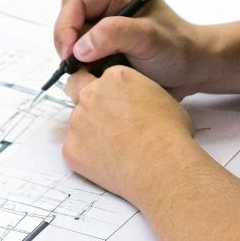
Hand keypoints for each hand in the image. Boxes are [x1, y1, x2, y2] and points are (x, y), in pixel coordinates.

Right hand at [53, 0, 213, 97]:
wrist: (194, 69)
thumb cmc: (179, 50)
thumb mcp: (150, 39)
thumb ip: (114, 35)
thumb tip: (79, 48)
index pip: (76, 1)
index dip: (67, 26)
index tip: (70, 55)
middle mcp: (109, 4)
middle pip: (70, 17)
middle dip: (68, 43)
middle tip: (75, 67)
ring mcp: (106, 24)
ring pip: (73, 37)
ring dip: (75, 57)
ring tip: (91, 73)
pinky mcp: (105, 43)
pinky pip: (81, 52)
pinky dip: (83, 66)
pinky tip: (97, 76)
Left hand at [61, 65, 197, 200]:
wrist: (161, 165)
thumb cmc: (169, 133)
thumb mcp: (161, 97)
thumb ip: (137, 92)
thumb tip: (135, 102)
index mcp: (114, 77)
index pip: (99, 75)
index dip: (106, 89)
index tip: (113, 101)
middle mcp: (90, 94)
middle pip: (77, 90)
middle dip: (88, 102)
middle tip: (106, 121)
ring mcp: (77, 121)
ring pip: (77, 122)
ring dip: (89, 130)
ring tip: (114, 147)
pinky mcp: (71, 147)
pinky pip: (73, 147)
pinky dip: (86, 154)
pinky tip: (108, 161)